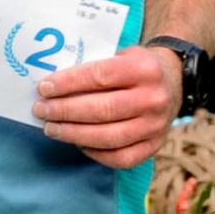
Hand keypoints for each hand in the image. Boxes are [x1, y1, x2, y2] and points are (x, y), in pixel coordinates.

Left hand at [32, 45, 182, 168]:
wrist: (173, 83)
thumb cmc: (136, 68)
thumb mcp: (123, 55)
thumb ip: (95, 67)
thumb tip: (53, 87)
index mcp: (146, 69)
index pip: (101, 76)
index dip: (69, 83)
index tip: (44, 88)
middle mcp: (154, 98)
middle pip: (102, 109)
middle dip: (64, 111)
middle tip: (41, 110)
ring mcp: (156, 126)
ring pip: (107, 137)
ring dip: (73, 134)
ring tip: (51, 128)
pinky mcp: (154, 146)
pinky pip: (119, 158)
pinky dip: (94, 153)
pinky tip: (77, 142)